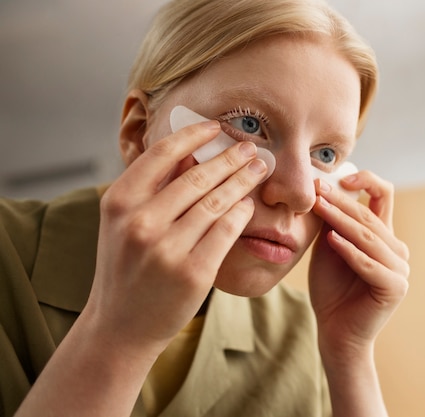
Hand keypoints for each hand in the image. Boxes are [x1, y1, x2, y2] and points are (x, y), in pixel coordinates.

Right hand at [83, 121, 267, 359]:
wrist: (121, 326)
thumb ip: (151, 187)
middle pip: (198, 176)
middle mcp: (141, 222)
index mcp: (119, 202)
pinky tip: (249, 204)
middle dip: (231, 158)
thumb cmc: (126, 267)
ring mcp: (167, 248)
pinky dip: (242, 212)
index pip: (162, 153)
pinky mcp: (194, 271)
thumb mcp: (124, 223)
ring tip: (259, 169)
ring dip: (243, 181)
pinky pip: (227, 229)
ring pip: (218, 201)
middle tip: (251, 148)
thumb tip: (189, 150)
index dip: (193, 135)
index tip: (216, 126)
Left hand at [309, 171, 409, 356]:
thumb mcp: (329, 247)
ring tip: (320, 207)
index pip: (384, 195)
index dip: (367, 180)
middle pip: (370, 216)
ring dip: (341, 220)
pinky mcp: (395, 287)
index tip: (341, 176)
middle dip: (341, 201)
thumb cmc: (331, 288)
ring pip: (368, 237)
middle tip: (318, 189)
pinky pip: (369, 264)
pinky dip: (349, 251)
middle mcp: (396, 249)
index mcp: (383, 235)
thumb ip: (332, 222)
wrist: (335, 330)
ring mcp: (399, 268)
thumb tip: (324, 187)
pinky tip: (331, 239)